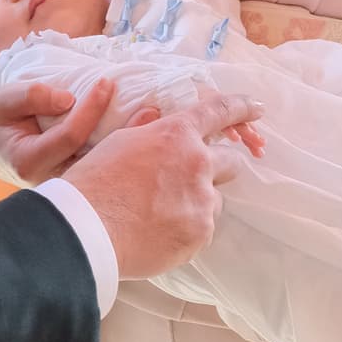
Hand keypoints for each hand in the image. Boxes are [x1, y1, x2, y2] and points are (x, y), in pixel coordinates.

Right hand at [0, 78, 141, 187]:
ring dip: (135, 150)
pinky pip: (112, 173)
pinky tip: (151, 138)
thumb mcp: (6, 102)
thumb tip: (67, 99)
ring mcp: (73, 188)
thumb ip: (30, 96)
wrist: (7, 146)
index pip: (69, 136)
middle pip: (97, 162)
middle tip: (151, 110)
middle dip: (125, 137)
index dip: (89, 109)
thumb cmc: (9, 121)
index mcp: (31, 161)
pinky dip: (132, 157)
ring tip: (156, 123)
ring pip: (108, 173)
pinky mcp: (87, 187)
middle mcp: (55, 181)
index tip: (106, 83)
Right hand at [65, 89, 263, 280]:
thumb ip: (145, 129)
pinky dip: (187, 230)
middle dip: (216, 168)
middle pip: (231, 162)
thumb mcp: (117, 143)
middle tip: (188, 181)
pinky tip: (158, 233)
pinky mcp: (201, 234)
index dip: (241, 107)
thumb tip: (157, 117)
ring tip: (160, 215)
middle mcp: (197, 164)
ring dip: (196, 203)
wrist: (85, 230)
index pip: (219, 111)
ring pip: (214, 200)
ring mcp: (202, 201)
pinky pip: (203, 229)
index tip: (256, 109)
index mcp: (176, 134)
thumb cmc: (93, 183)